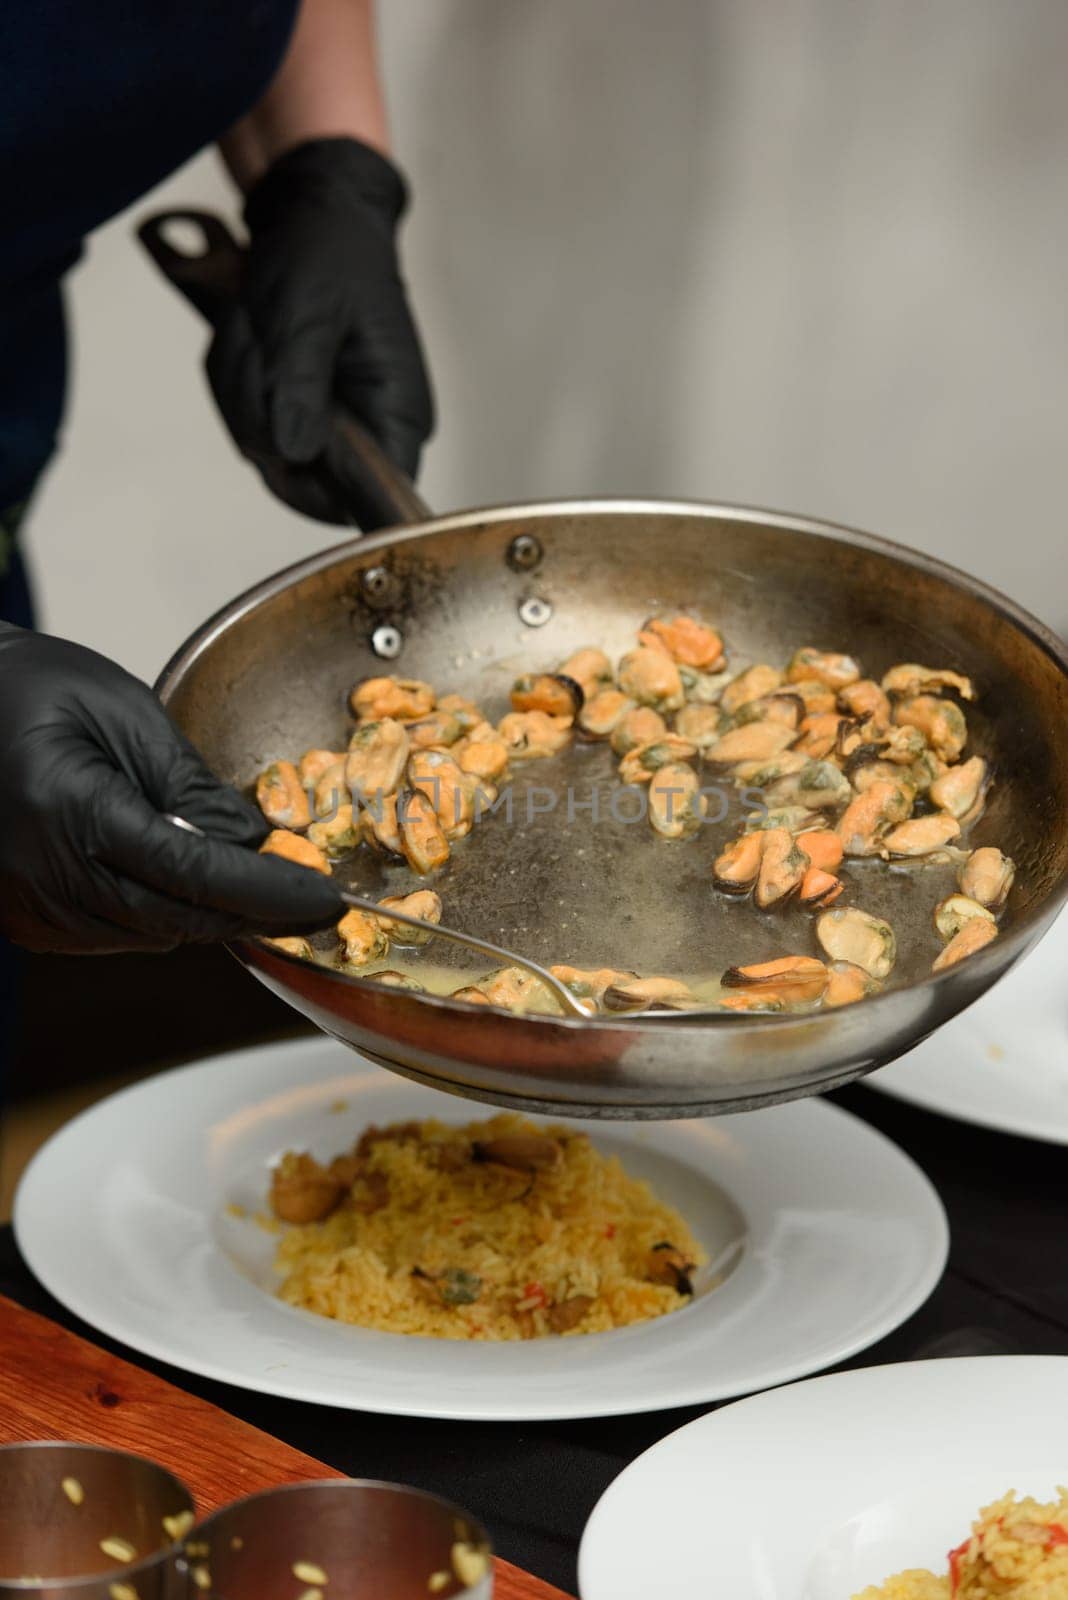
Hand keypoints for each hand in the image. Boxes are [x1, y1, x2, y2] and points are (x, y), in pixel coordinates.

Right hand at [0, 626, 341, 953]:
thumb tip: (255, 847)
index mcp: (72, 810)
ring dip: (205, 911)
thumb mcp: (127, 714)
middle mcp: (44, 873)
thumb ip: (192, 787)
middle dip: (251, 911)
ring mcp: (29, 905)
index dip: (268, 891)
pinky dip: (159, 914)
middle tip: (308, 898)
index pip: (194, 872)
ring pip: (151, 935)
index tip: (325, 898)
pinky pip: (115, 935)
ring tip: (240, 873)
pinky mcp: (24, 920)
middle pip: (178, 918)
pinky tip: (175, 877)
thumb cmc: (37, 688)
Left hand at [207, 137, 432, 521]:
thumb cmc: (325, 253)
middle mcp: (372, 425)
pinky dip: (238, 376)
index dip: (312, 489)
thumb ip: (300, 388)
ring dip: (241, 385)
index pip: (368, 496)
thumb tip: (294, 455)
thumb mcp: (305, 315)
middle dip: (259, 411)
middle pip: (301, 475)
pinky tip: (253, 333)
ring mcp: (334, 418)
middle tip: (259, 347)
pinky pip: (252, 419)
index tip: (270, 442)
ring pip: (265, 445)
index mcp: (396, 411)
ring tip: (256, 326)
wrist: (314, 210)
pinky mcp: (303, 404)